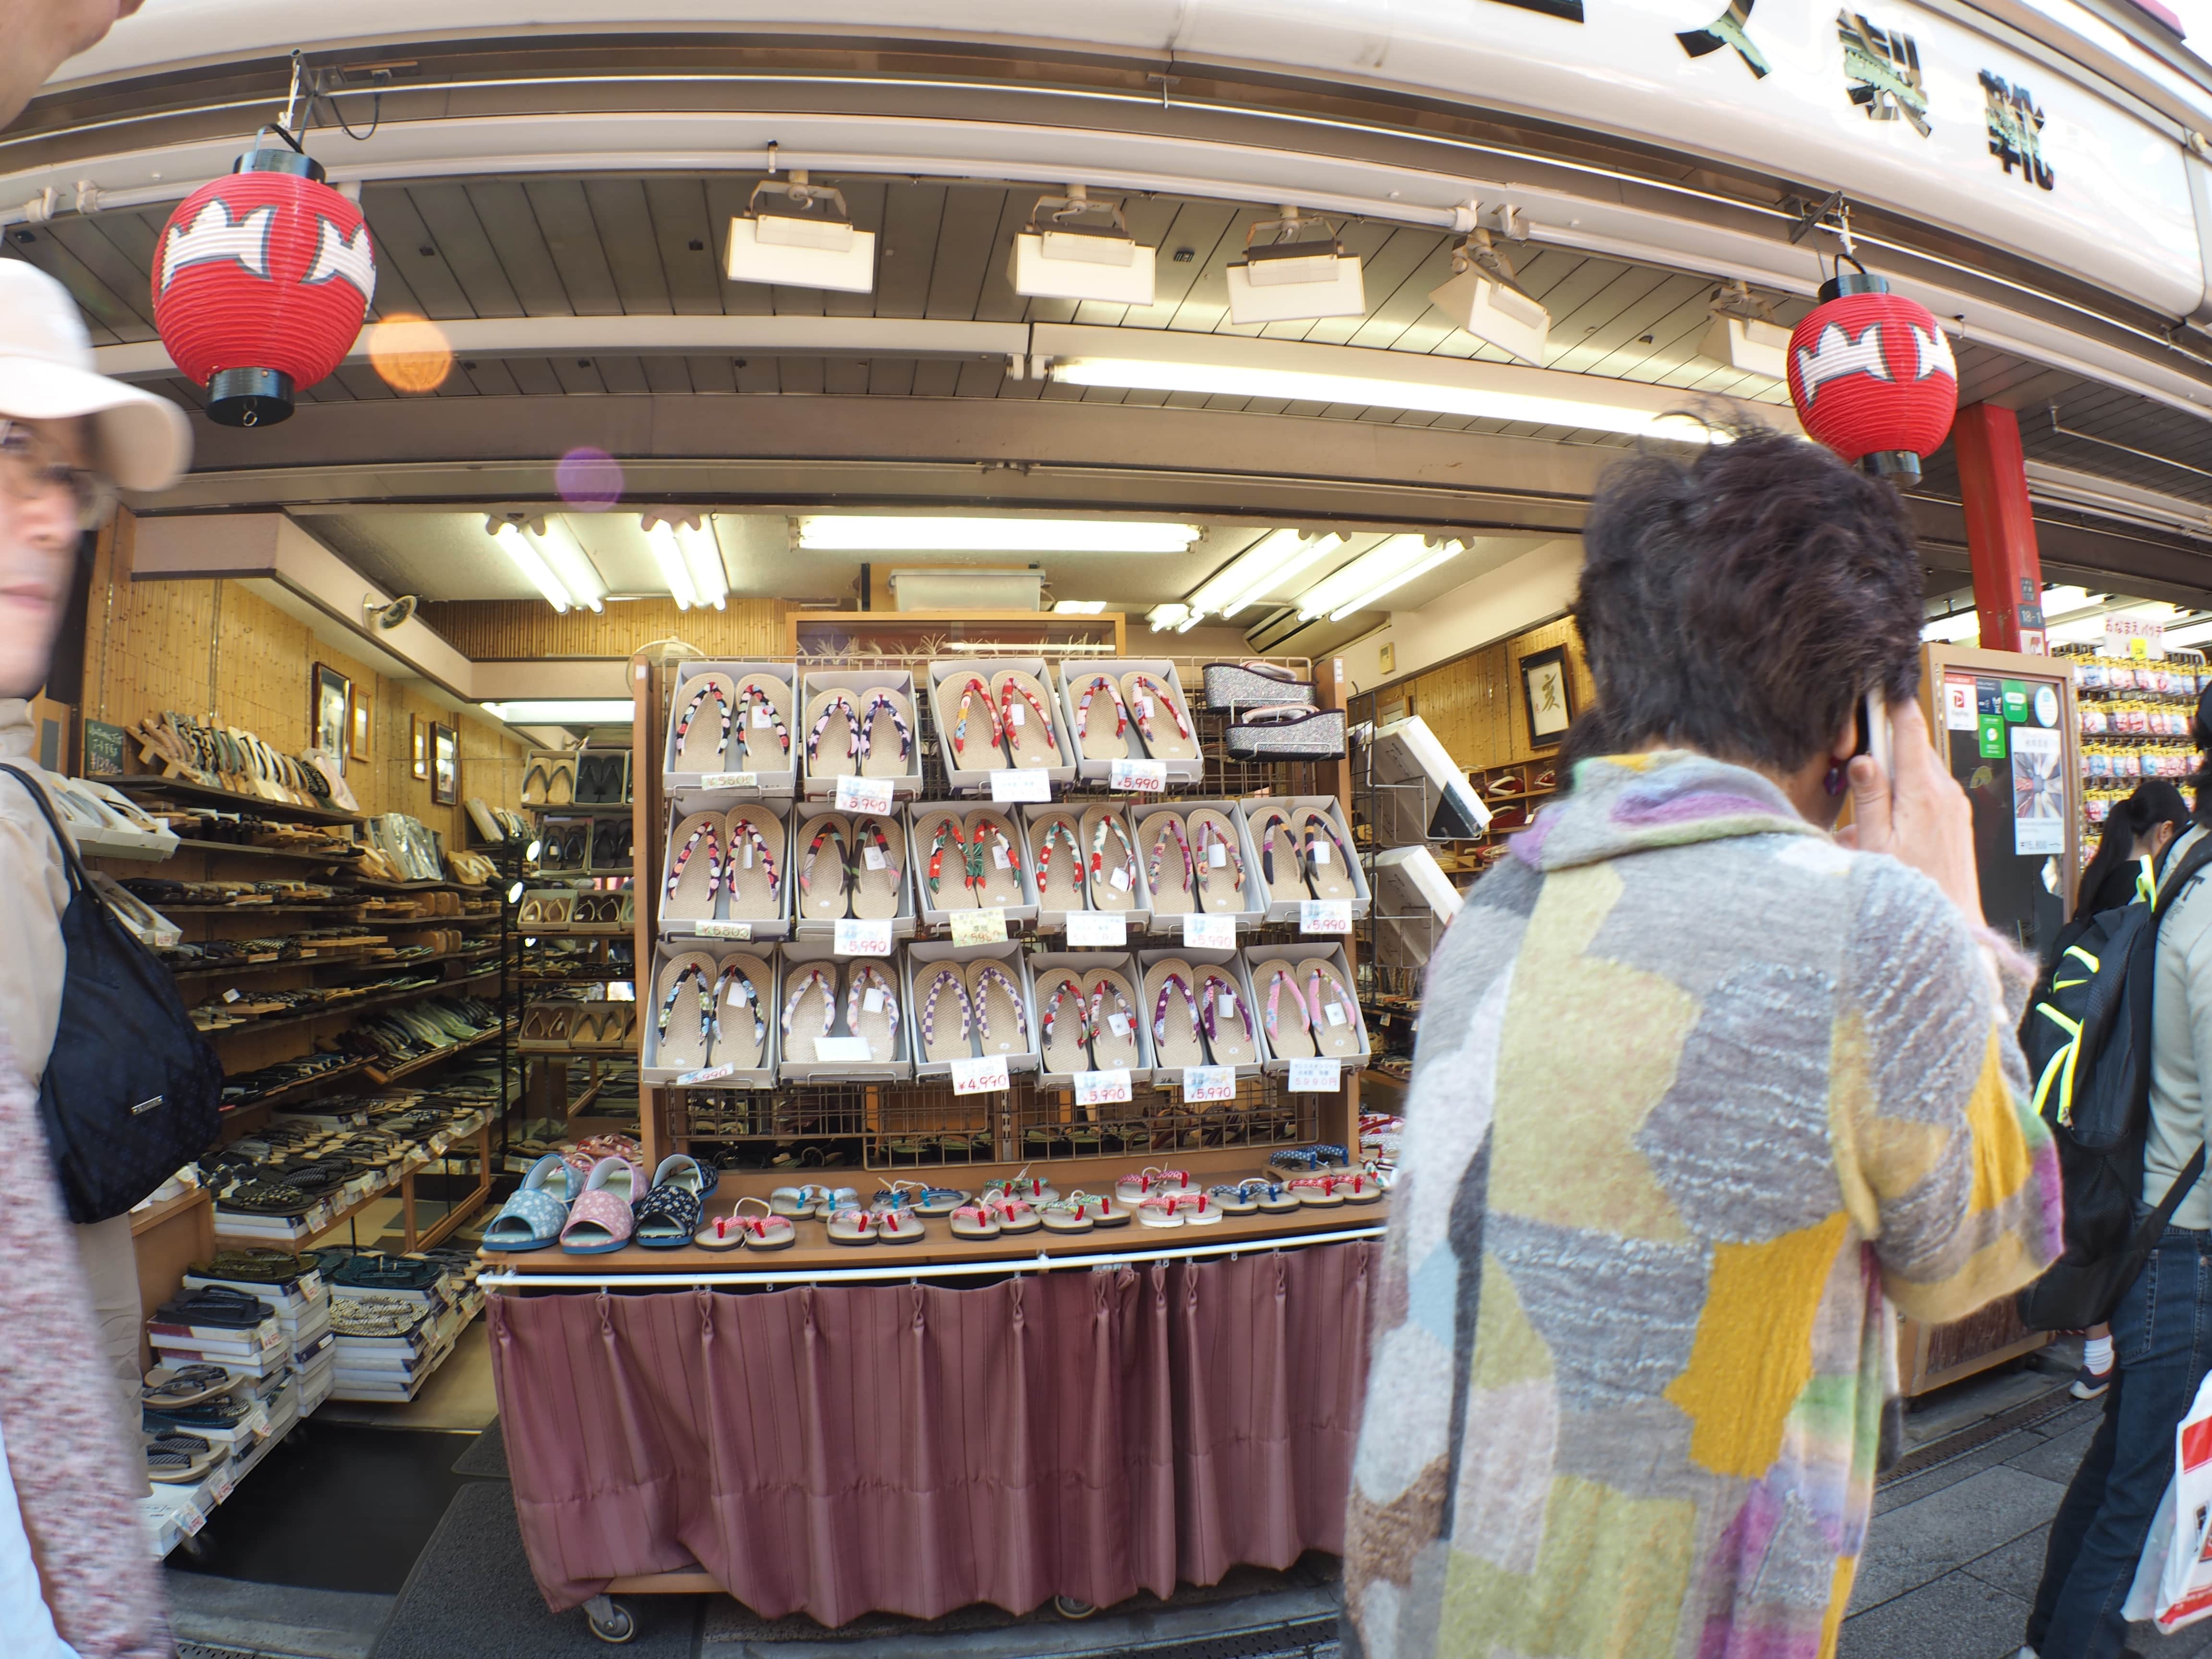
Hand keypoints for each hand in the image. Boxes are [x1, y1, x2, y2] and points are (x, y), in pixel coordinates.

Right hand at [1836, 700, 1985, 926]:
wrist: (1954, 924)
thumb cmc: (1912, 890)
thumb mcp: (1876, 845)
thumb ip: (1869, 798)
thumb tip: (1863, 759)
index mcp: (1922, 792)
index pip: (1909, 730)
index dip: (1894, 703)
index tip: (1882, 685)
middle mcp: (1945, 792)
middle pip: (1911, 750)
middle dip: (1883, 751)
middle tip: (1855, 763)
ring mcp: (1955, 805)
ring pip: (1917, 773)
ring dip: (1892, 783)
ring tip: (1871, 817)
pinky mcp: (1958, 819)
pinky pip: (1927, 794)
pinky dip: (1905, 801)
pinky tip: (1889, 831)